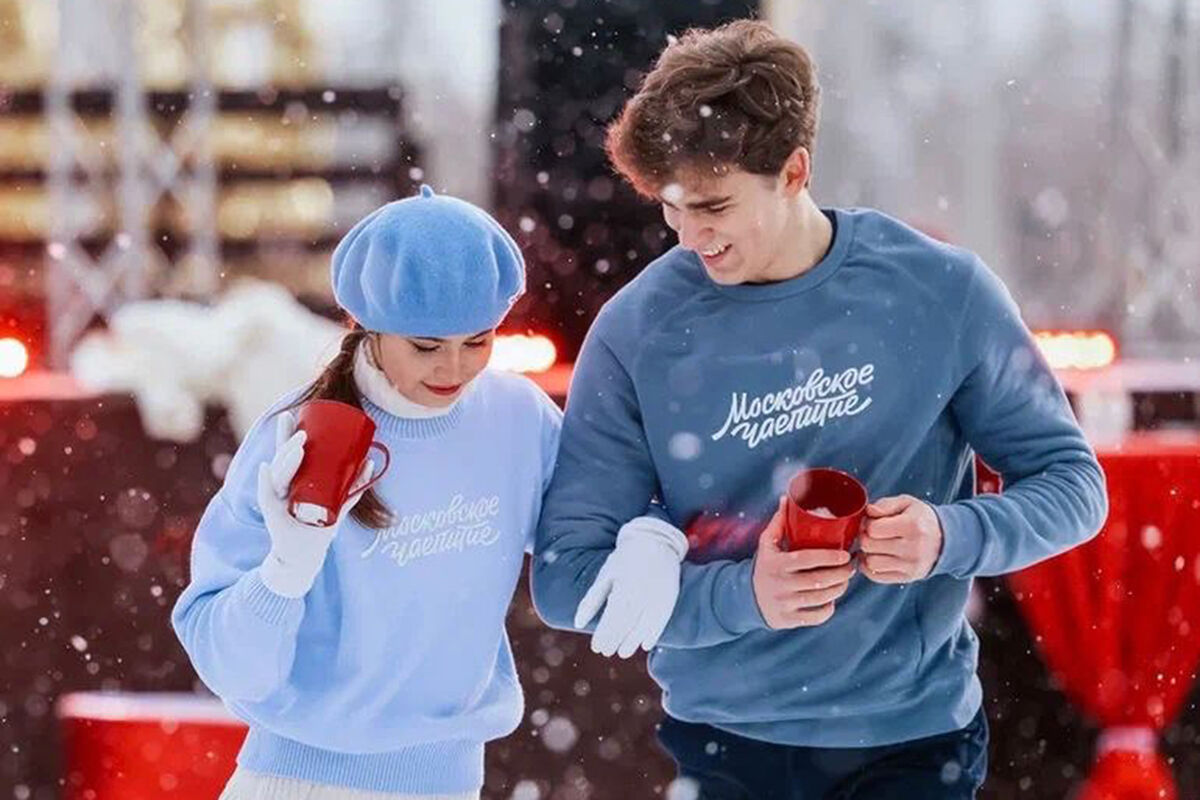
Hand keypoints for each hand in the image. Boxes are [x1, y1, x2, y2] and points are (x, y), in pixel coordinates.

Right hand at [256, 410, 371, 597]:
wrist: (303, 559)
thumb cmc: (320, 528)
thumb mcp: (338, 506)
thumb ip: (352, 487)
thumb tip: (371, 461)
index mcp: (292, 481)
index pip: (288, 452)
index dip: (288, 433)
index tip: (293, 412)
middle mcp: (281, 489)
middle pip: (282, 461)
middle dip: (292, 445)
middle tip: (303, 433)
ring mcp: (277, 503)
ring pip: (278, 476)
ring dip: (285, 459)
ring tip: (296, 446)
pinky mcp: (275, 519)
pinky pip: (268, 500)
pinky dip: (264, 484)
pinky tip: (263, 468)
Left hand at [573, 516, 687, 657]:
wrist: (655, 542)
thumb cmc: (625, 561)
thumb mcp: (605, 575)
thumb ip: (592, 600)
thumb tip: (578, 623)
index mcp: (624, 584)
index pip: (613, 616)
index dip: (604, 634)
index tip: (596, 647)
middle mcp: (642, 591)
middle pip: (627, 622)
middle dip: (615, 639)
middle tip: (606, 651)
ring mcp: (658, 595)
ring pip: (644, 625)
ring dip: (633, 641)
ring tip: (623, 653)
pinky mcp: (670, 597)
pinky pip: (662, 620)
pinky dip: (654, 634)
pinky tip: (645, 645)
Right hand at [752, 497, 854, 628]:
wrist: (746, 598)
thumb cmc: (765, 565)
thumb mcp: (766, 544)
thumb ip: (778, 522)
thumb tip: (786, 497)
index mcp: (776, 564)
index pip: (806, 559)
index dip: (829, 557)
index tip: (845, 554)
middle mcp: (780, 585)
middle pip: (818, 580)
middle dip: (841, 574)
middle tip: (851, 566)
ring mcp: (784, 604)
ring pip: (820, 598)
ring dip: (839, 589)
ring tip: (846, 580)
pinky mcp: (789, 620)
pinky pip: (815, 617)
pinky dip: (828, 608)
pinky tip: (832, 599)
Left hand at [859, 494, 943, 582]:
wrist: (944, 539)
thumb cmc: (921, 519)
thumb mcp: (906, 503)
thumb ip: (884, 505)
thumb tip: (869, 512)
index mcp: (912, 526)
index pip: (873, 529)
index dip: (867, 523)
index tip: (872, 522)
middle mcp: (913, 548)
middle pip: (869, 546)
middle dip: (864, 537)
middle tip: (871, 533)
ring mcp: (911, 566)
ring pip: (870, 562)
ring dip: (866, 553)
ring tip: (874, 545)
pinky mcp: (908, 578)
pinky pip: (875, 576)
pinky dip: (869, 567)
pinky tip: (875, 556)